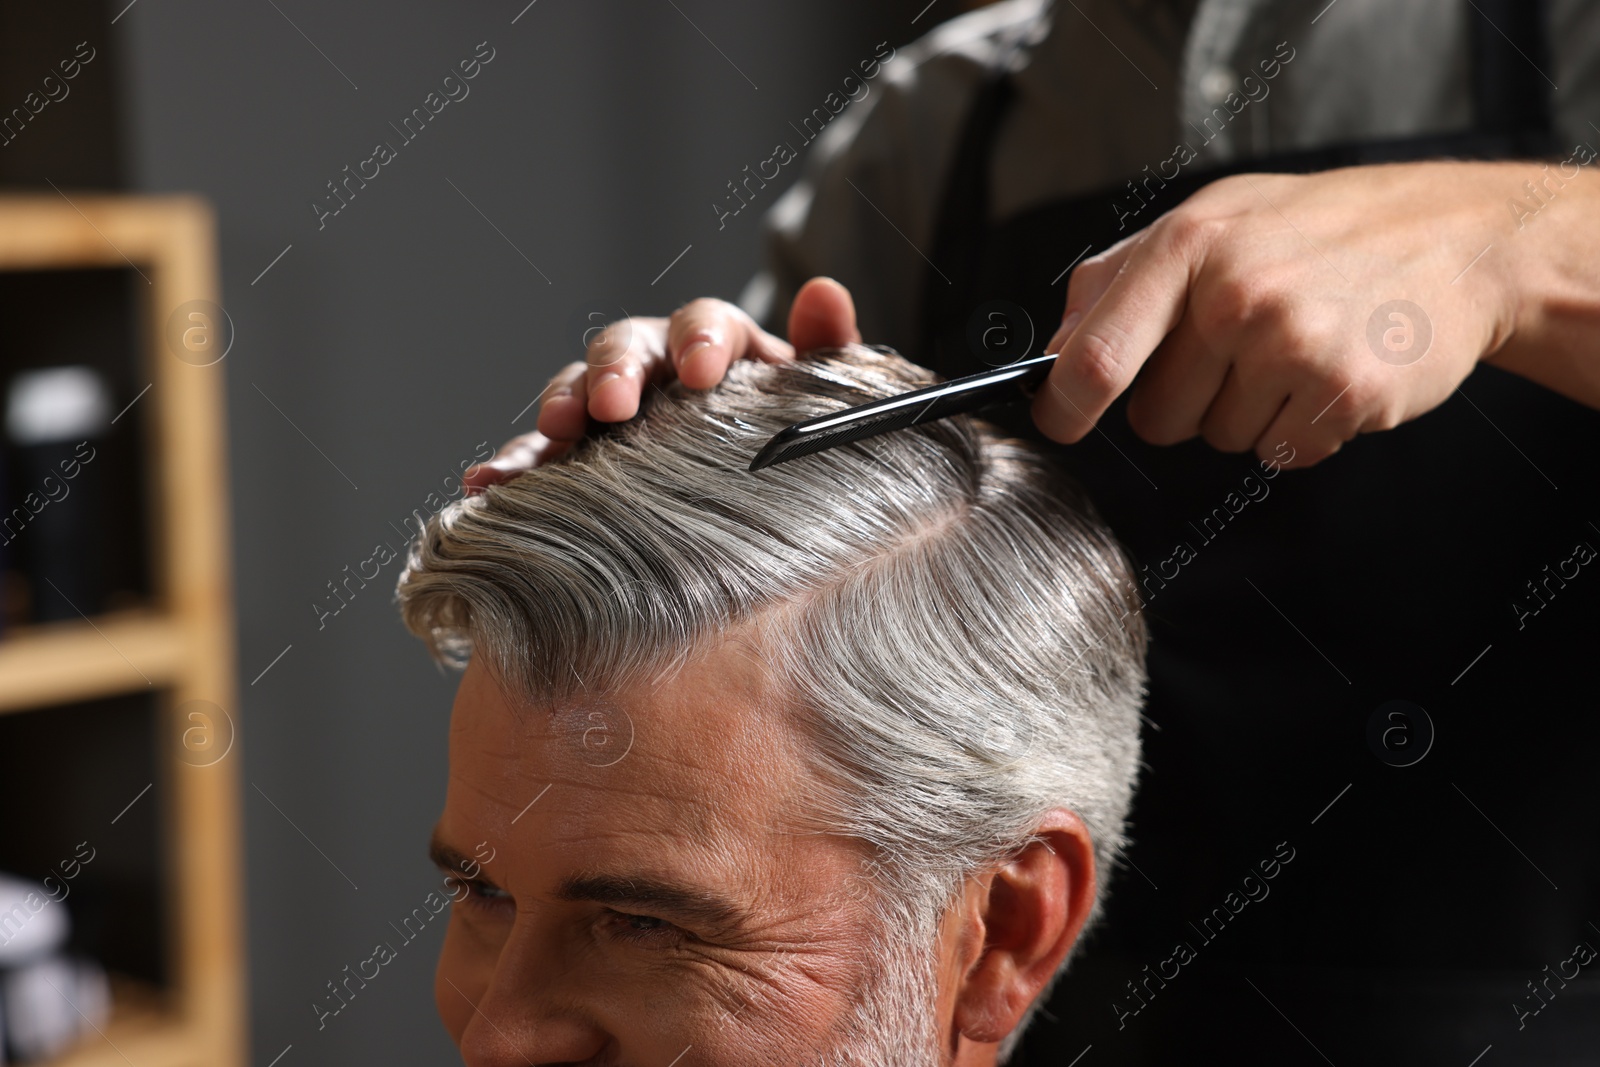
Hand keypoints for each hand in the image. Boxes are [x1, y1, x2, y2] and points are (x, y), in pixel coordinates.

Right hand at [464, 277, 859, 489]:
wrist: (769, 491)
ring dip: (554, 413)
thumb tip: (825, 294)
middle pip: (626, 350)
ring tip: (543, 439)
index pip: (705, 323)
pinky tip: (486, 486)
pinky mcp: (578, 459)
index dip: (701, 338)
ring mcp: (611, 413)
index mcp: (719, 345)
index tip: (704, 370)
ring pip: (574, 395)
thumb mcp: (824, 399)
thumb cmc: (793, 435)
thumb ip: (830, 353)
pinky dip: (514, 467)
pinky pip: (541, 456)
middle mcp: (656, 368)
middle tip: (611, 406)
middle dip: (614, 373)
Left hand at [1035, 161, 1563, 467]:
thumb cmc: (1321, 228)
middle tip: (1239, 350)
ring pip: (1219, 439)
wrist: (1459, 237)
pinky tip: (1330, 372)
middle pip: (1156, 416)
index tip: (1058, 423)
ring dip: (1250, 411)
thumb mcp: (1213, 215)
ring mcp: (1292, 344)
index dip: (1065, 406)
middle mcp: (1234, 293)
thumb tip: (1055, 348)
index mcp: (1189, 244)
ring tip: (1296, 348)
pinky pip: (1280, 453)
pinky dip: (1301, 429)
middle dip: (1185, 401)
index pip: (1095, 354)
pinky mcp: (1344, 393)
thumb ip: (1120, 277)